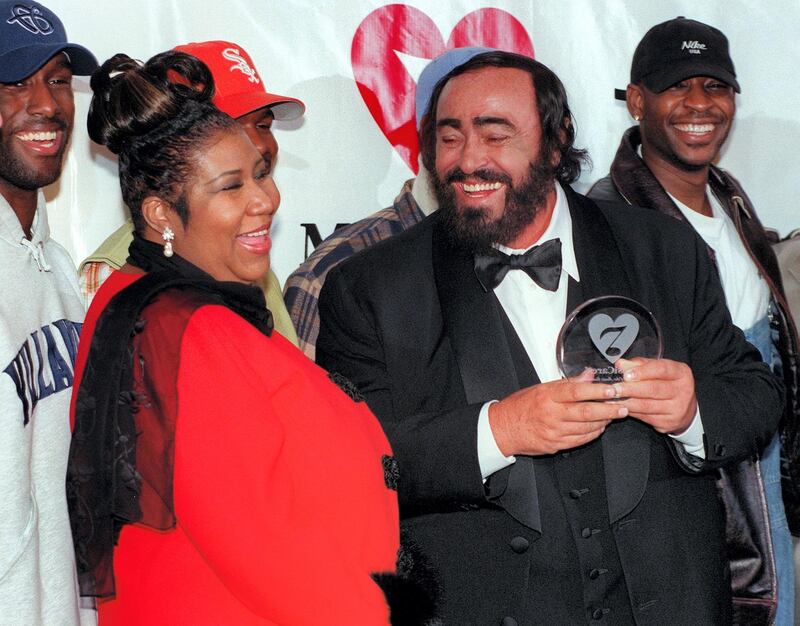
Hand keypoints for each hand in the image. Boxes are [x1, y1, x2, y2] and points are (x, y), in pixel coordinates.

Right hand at [489, 370, 628, 455]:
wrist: (503, 429)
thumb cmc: (521, 406)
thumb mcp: (542, 387)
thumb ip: (567, 383)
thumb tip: (588, 374)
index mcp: (547, 396)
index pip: (576, 392)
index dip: (596, 391)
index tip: (612, 389)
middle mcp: (551, 414)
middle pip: (585, 412)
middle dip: (607, 409)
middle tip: (622, 406)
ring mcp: (554, 432)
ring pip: (586, 427)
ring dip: (603, 422)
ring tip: (613, 414)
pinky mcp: (556, 445)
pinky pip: (580, 440)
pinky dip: (593, 433)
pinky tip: (599, 427)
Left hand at [612, 357, 696, 434]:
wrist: (685, 409)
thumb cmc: (668, 384)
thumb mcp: (658, 370)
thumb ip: (640, 365)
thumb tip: (621, 364)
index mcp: (681, 373)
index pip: (661, 369)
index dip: (642, 371)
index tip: (626, 375)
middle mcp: (683, 390)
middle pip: (653, 389)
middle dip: (630, 389)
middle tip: (614, 389)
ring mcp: (677, 408)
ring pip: (647, 405)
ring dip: (627, 402)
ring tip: (612, 399)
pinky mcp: (669, 422)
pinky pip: (645, 416)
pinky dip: (631, 412)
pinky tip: (620, 408)